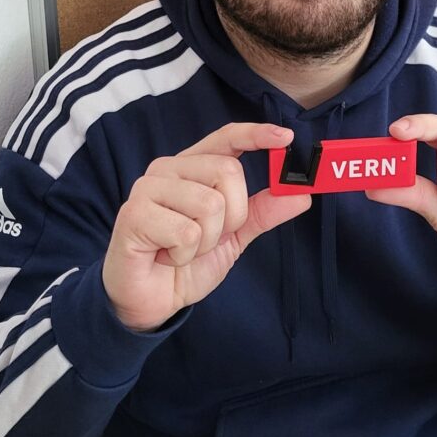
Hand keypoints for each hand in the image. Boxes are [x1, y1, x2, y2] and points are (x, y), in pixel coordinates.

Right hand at [103, 123, 310, 330]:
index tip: (285, 138)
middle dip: (232, 217)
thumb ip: (262, 212)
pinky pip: (186, 232)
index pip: (226, 137)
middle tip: (208, 238)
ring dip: (207, 241)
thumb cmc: (186, 262)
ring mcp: (148, 188)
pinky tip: (167, 257)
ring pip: (210, 204)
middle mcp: (168, 168)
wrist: (150, 301)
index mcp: (191, 166)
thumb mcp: (233, 236)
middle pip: (228, 172)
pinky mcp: (135, 214)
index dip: (256, 134)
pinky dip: (186, 254)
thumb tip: (301, 194)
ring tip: (184, 249)